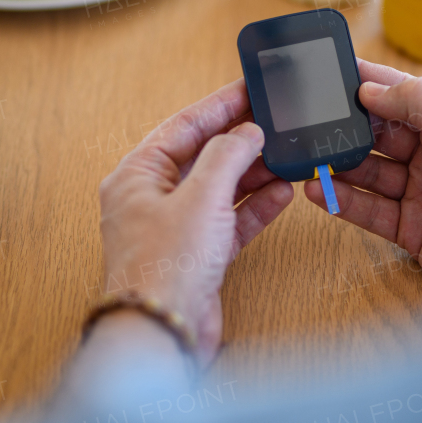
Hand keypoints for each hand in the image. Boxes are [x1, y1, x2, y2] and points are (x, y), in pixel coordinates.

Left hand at [97, 80, 292, 364]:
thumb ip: (227, 156)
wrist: (163, 333)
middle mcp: (152, 199)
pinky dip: (255, 206)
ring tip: (286, 155)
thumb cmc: (163, 269)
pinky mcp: (198, 255)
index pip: (182, 126)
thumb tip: (246, 131)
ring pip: (220, 188)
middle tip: (274, 120)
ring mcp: (175, 228)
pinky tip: (281, 193)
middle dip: (240, 140)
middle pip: (202, 156)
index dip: (218, 105)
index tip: (249, 89)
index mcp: (136, 176)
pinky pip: (230, 220)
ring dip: (253, 173)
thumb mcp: (200, 198)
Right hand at [304, 59, 421, 311]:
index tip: (329, 72)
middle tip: (309, 122)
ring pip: (369, 172)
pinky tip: (319, 190)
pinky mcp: (412, 229)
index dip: (367, 82)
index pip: (402, 94)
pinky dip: (342, 200)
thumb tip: (370, 87)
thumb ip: (419, 104)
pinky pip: (369, 210)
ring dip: (339, 166)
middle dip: (346, 128)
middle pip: (379, 134)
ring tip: (309, 159)